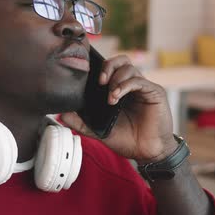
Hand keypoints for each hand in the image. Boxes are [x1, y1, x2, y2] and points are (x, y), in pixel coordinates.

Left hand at [61, 55, 175, 163]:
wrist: (146, 153)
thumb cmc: (126, 140)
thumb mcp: (98, 130)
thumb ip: (81, 122)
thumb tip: (61, 115)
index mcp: (119, 89)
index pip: (110, 68)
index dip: (99, 68)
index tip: (88, 78)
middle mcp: (131, 85)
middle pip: (120, 61)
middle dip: (107, 66)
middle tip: (100, 81)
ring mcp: (143, 87)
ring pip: (129, 67)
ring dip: (116, 79)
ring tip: (110, 98)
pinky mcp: (154, 92)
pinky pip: (138, 80)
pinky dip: (124, 85)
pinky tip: (116, 97)